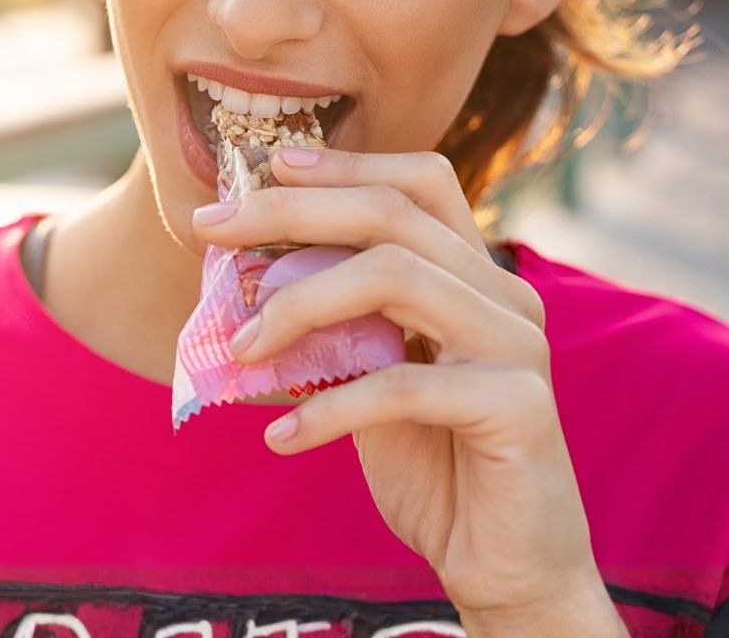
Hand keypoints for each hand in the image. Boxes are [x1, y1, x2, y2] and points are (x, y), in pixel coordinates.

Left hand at [191, 147, 623, 635]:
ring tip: (240, 350)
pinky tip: (281, 438)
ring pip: (395, 277)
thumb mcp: (374, 379)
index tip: (266, 167)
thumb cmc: (435, 467)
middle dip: (291, 212)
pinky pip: (401, 386)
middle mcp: (506, 297)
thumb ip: (339, 327)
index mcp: (477, 278)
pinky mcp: (517, 408)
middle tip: (211, 228)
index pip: (420, 183)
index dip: (344, 165)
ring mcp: (517, 346)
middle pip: (392, 216)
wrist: (506, 564)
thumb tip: (248, 277)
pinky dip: (328, 408)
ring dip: (299, 305)